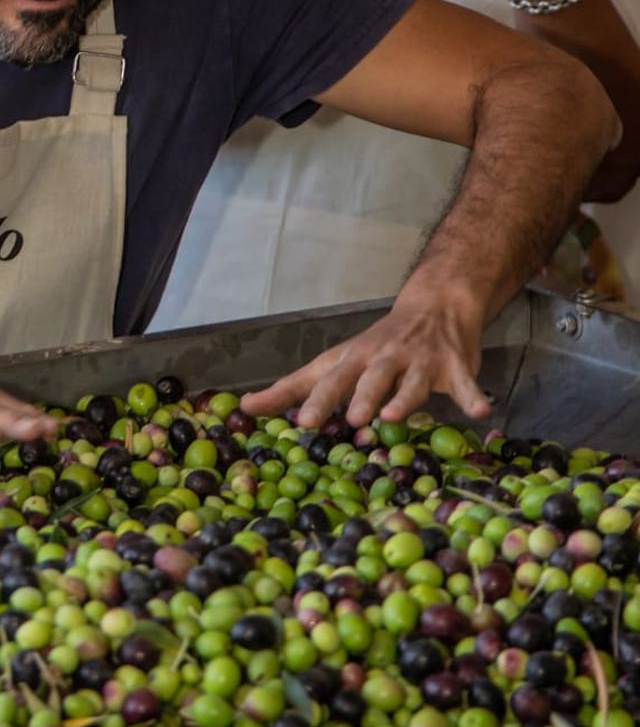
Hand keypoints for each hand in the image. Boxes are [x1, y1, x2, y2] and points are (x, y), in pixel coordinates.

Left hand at [239, 292, 489, 430]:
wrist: (435, 305)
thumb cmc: (376, 346)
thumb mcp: (335, 362)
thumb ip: (293, 388)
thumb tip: (245, 406)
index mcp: (351, 361)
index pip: (326, 381)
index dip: (312, 400)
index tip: (297, 422)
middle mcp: (382, 359)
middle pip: (366, 378)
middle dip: (356, 396)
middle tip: (347, 418)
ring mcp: (418, 361)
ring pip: (408, 380)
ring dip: (402, 397)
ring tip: (392, 415)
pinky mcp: (453, 365)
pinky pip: (464, 383)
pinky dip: (471, 395)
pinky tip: (481, 411)